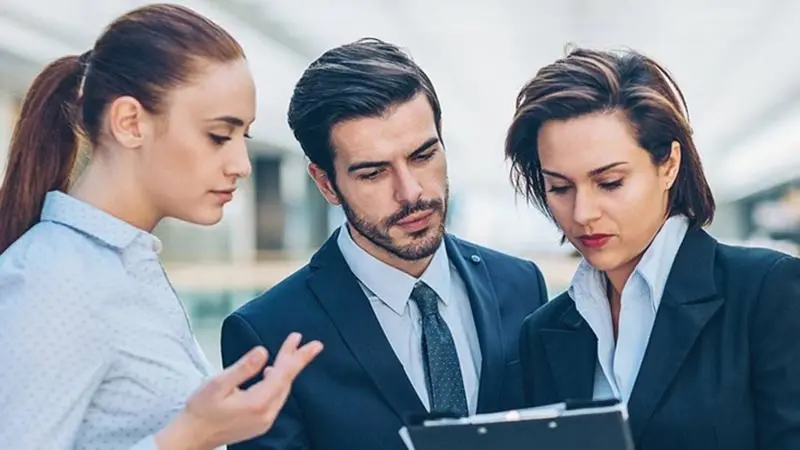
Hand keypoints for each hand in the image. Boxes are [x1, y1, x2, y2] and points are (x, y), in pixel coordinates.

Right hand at [156, 332, 322, 449]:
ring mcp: (264, 421)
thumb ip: (243, 367)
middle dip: (296, 360)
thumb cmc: (200, 410)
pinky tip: (273, 373)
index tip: (302, 339)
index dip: (294, 355)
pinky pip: (276, 399)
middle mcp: (266, 415)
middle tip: (311, 344)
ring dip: (287, 371)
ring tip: (292, 353)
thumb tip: (262, 352)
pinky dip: (278, 383)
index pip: (283, 374)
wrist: (191, 437)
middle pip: (286, 382)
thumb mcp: (218, 384)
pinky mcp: (260, 424)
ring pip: (282, 391)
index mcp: (257, 403)